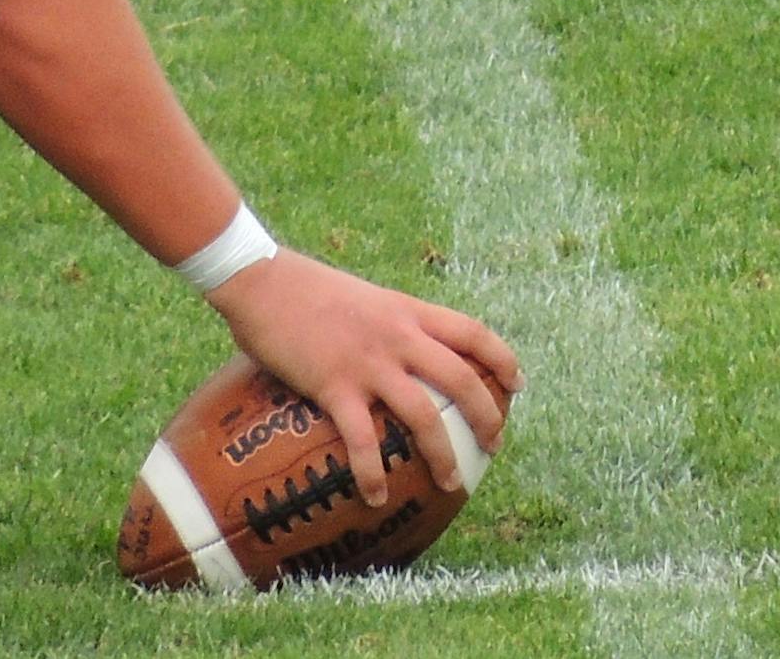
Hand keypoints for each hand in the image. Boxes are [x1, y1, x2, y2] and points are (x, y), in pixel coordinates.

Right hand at [206, 250, 519, 505]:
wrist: (262, 280)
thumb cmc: (305, 289)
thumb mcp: (364, 298)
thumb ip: (386, 323)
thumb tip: (395, 353)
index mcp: (408, 311)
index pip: (473, 333)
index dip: (502, 360)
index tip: (518, 385)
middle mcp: (398, 337)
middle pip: (462, 379)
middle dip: (487, 416)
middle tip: (495, 445)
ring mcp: (368, 363)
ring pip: (424, 415)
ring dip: (443, 454)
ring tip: (452, 483)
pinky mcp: (334, 386)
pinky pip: (362, 440)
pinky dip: (372, 473)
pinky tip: (374, 498)